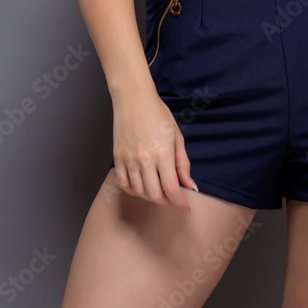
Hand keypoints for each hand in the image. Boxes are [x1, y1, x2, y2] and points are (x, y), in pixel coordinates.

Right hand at [111, 86, 196, 213]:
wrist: (134, 99)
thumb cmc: (158, 114)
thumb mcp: (177, 136)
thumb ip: (183, 163)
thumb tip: (190, 185)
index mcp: (163, 154)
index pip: (172, 189)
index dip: (180, 203)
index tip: (185, 208)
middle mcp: (145, 160)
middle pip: (155, 195)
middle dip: (166, 201)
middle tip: (172, 198)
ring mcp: (129, 160)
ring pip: (139, 192)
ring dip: (150, 197)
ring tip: (158, 190)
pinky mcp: (117, 158)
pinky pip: (123, 184)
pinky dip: (133, 190)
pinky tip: (141, 186)